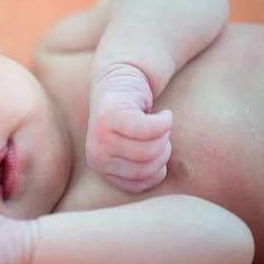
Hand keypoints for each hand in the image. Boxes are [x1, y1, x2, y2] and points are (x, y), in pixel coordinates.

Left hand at [87, 64, 172, 192]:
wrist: (120, 80)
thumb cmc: (133, 119)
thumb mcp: (134, 151)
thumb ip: (142, 169)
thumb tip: (160, 180)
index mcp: (102, 168)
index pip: (141, 183)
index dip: (159, 166)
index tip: (156, 147)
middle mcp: (97, 155)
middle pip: (148, 166)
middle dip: (164, 148)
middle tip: (159, 132)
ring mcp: (101, 134)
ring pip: (151, 148)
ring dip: (165, 134)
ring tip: (158, 122)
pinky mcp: (112, 114)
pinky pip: (150, 129)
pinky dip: (165, 121)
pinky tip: (164, 114)